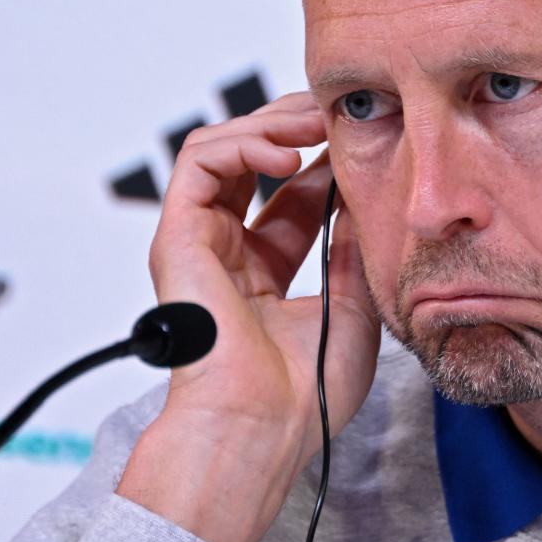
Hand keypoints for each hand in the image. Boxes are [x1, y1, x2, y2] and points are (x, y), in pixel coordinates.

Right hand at [116, 91, 380, 541]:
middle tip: (336, 116)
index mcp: (265, 272)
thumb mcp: (352, 304)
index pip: (292, 193)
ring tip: (312, 126)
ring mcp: (201, 241)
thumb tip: (362, 195)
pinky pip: (199, 161)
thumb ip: (352, 246)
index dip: (326, 160)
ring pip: (223, 148)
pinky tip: (286, 155)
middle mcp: (229, 252)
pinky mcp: (178, 234)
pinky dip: (243, 143)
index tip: (361, 143)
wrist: (265, 425)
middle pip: (254, 161)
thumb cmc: (306, 389)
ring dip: (271, 124)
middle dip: (296, 128)